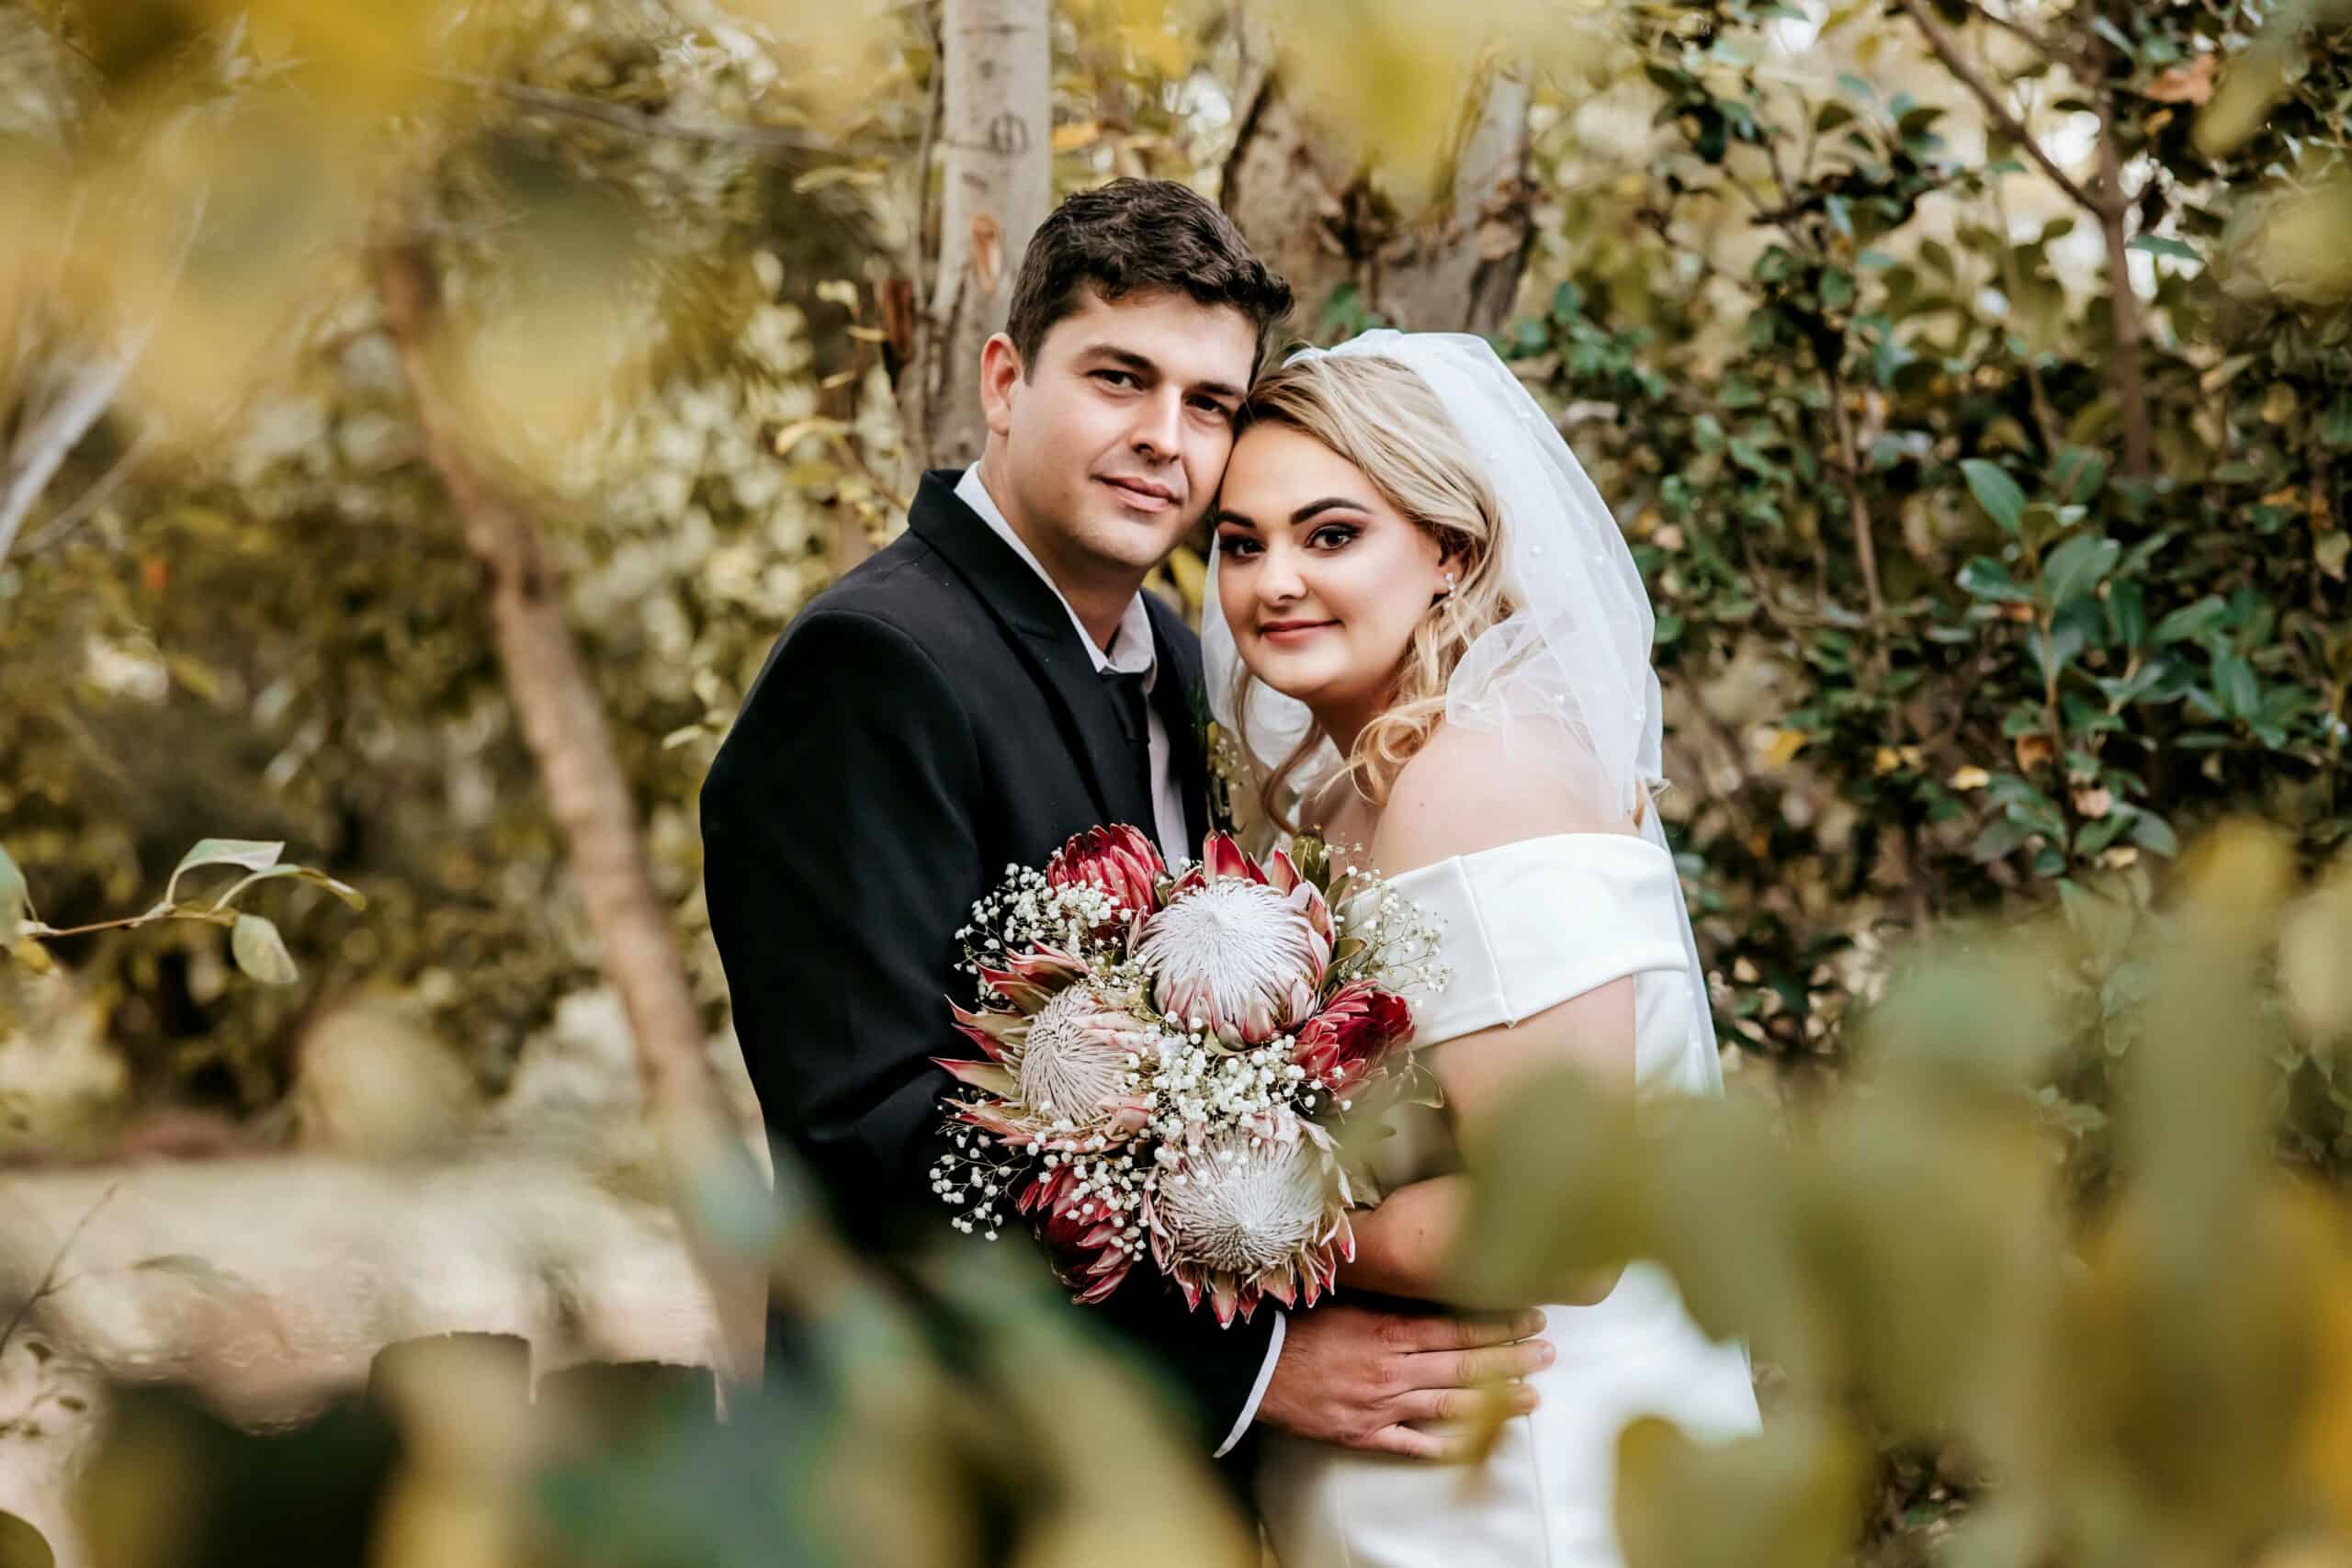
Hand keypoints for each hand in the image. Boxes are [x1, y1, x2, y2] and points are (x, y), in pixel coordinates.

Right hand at [1253, 1304, 1551, 1459]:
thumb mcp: (1347, 1301)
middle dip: (1513, 1359)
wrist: (1255, 1369)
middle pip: (1466, 1365)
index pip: (1459, 1327)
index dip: (1500, 1325)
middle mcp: (1393, 1369)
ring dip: (1496, 1401)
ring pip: (1451, 1404)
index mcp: (1388, 1330)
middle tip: (1549, 1354)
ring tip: (1533, 1397)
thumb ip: (1388, 1298)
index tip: (1533, 1319)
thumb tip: (1426, 1279)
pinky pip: (1412, 1442)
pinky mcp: (1366, 1433)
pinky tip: (1476, 1441)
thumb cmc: (1298, 1327)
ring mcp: (1382, 1404)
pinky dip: (1445, 1443)